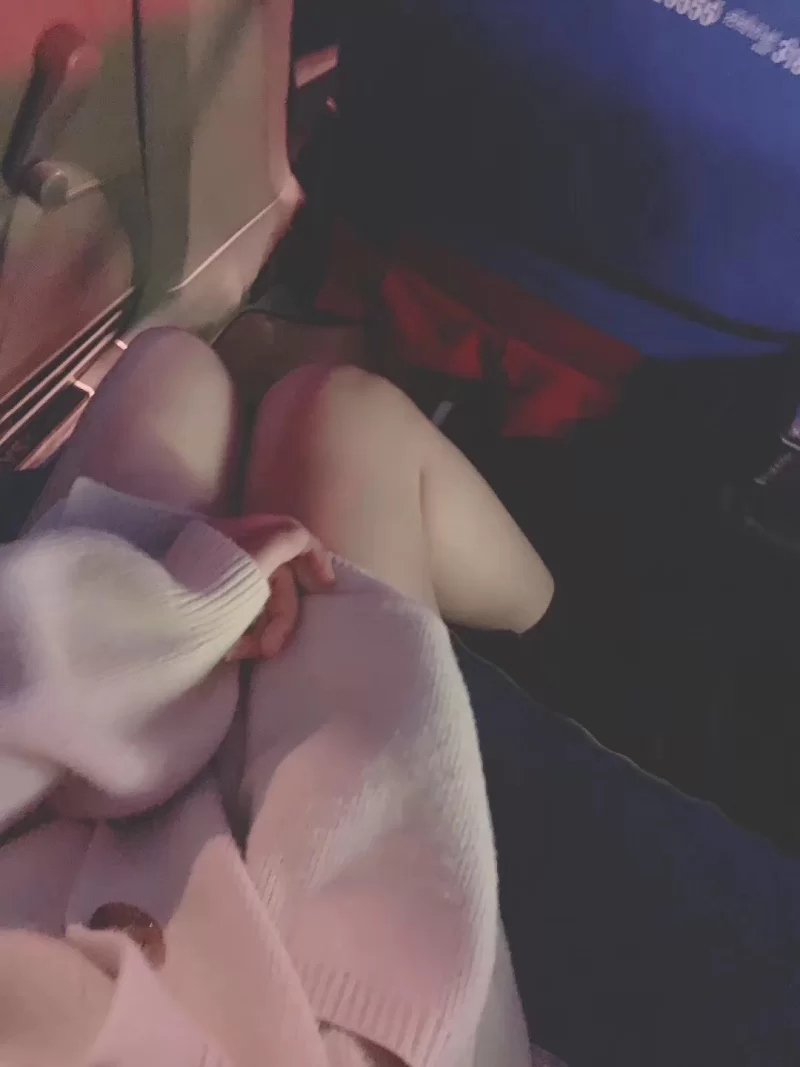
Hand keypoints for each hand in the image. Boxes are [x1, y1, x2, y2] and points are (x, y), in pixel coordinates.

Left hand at [211, 515, 334, 660]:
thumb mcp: (249, 563)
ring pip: (261, 603)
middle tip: (272, 648)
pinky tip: (230, 652)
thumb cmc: (205, 593)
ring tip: (246, 653)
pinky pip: (241, 618)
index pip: (291, 535)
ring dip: (263, 630)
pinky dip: (243, 635)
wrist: (153, 626)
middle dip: (282, 614)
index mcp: (241, 536)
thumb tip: (303, 538)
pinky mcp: (208, 606)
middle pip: (278, 578)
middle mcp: (231, 553)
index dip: (314, 557)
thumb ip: (283, 543)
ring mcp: (218, 580)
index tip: (325, 588)